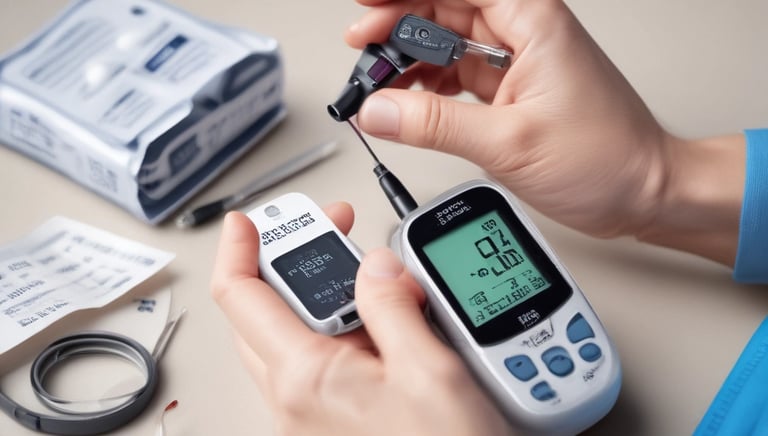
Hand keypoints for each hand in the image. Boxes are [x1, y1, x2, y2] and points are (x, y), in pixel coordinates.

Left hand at [211, 206, 510, 435]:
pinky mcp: (332, 421)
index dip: (239, 249)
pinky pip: (322, 362)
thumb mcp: (429, 373)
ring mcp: (310, 413)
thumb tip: (375, 265)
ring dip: (322, 295)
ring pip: (294, 336)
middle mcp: (295, 398)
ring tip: (369, 272)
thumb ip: (394, 308)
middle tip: (331, 231)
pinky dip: (343, 328)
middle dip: (292, 262)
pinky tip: (381, 320)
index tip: (247, 221)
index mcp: (305, 377)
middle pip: (263, 312)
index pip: (242, 296)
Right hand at [346, 0, 743, 264]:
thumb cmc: (608, 157)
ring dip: (408, 63)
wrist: (643, 192)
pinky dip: (426, 90)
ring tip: (378, 85)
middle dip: (397, 29)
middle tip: (362, 54)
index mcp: (532, 22)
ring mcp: (515, 64)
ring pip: (445, 47)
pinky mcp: (509, 93)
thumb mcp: (509, 140)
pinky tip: (407, 105)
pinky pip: (455, 79)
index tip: (364, 6)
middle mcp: (523, 34)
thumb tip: (378, 109)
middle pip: (443, 13)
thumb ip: (435, 124)